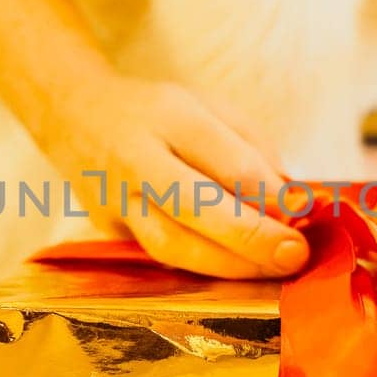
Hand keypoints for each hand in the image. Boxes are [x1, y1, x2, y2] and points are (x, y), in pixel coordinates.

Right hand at [44, 74, 310, 277]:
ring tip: (270, 271)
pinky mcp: (108, 229)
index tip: (303, 214)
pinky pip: (159, 255)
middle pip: (195, 207)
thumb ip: (253, 148)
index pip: (227, 161)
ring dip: (227, 266)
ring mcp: (117, 198)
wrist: (72, 113)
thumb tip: (289, 203)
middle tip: (293, 255)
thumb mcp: (209, 106)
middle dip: (251, 238)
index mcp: (171, 115)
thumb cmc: (156, 111)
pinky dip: (201, 267)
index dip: (270, 195)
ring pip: (171, 245)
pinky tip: (234, 270)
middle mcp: (137, 157)